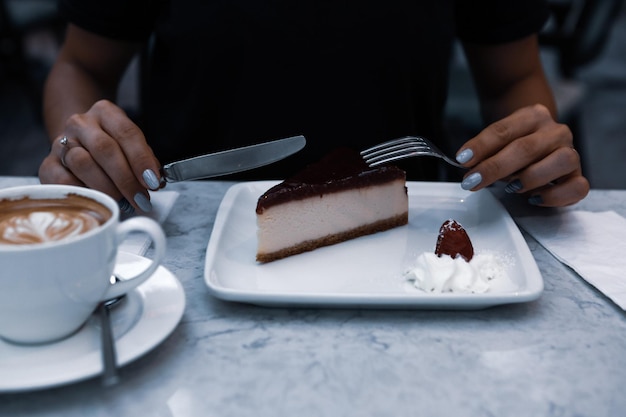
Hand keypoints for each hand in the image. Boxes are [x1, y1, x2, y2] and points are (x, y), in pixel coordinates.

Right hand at [38, 100, 163, 212]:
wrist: (78, 142)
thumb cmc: (113, 147)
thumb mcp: (131, 145)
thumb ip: (144, 159)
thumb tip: (154, 181)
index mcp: (105, 112)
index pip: (126, 133)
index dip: (141, 159)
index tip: (153, 182)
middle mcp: (80, 123)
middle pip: (104, 148)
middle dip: (126, 178)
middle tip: (140, 198)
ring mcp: (61, 142)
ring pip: (82, 163)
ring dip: (106, 187)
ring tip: (121, 200)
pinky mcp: (47, 164)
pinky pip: (63, 180)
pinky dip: (84, 192)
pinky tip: (97, 200)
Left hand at [454, 104, 589, 206]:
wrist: (539, 144)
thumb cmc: (513, 145)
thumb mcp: (497, 142)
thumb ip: (484, 150)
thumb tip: (466, 164)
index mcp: (533, 116)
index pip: (504, 130)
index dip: (481, 146)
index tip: (462, 160)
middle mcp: (556, 132)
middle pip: (526, 148)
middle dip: (495, 167)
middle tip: (472, 181)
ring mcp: (571, 153)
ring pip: (561, 161)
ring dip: (530, 177)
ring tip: (510, 188)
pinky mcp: (578, 177)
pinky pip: (576, 187)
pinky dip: (554, 196)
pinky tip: (533, 199)